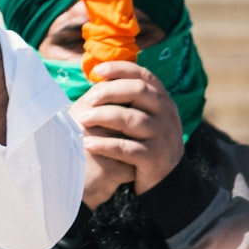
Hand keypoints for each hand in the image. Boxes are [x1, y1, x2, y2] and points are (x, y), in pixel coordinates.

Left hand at [69, 61, 183, 203]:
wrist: (165, 180)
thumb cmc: (144, 142)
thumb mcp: (143, 117)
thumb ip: (128, 100)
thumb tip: (97, 78)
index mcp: (162, 100)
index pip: (144, 76)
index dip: (121, 69)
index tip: (98, 70)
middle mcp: (167, 114)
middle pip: (139, 92)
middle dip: (110, 92)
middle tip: (87, 99)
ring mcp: (163, 136)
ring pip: (132, 119)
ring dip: (103, 117)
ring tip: (81, 120)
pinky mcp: (155, 158)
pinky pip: (127, 148)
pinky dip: (105, 145)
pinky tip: (87, 143)